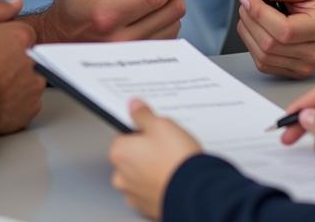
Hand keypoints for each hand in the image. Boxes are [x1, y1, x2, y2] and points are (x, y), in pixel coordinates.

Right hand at [0, 0, 44, 134]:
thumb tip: (18, 1)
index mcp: (21, 37)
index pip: (24, 34)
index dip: (6, 41)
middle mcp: (34, 60)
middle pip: (28, 56)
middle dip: (13, 61)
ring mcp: (33, 87)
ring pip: (30, 79)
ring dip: (17, 82)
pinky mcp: (30, 111)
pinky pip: (27, 103)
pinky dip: (16, 103)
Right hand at [34, 0, 194, 42]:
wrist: (59, 39)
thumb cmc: (70, 4)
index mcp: (107, 14)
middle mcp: (122, 39)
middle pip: (172, 9)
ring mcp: (133, 52)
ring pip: (175, 22)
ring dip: (171, 0)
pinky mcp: (139, 59)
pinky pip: (169, 36)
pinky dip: (167, 18)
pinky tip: (153, 8)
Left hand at [109, 100, 202, 218]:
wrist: (195, 193)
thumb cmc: (175, 160)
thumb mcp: (161, 125)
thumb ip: (143, 114)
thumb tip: (134, 106)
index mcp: (119, 153)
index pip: (123, 134)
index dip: (141, 130)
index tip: (154, 130)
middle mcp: (122, 176)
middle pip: (131, 155)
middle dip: (145, 150)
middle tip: (166, 145)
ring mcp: (134, 194)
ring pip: (140, 174)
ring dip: (151, 168)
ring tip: (172, 161)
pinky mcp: (147, 207)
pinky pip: (150, 190)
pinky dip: (158, 183)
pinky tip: (172, 176)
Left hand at [237, 0, 314, 77]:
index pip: (284, 29)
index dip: (259, 13)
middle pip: (271, 44)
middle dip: (250, 21)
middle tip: (245, 4)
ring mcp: (307, 67)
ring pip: (264, 57)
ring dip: (248, 34)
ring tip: (248, 15)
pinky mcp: (297, 73)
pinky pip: (265, 65)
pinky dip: (253, 46)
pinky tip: (254, 31)